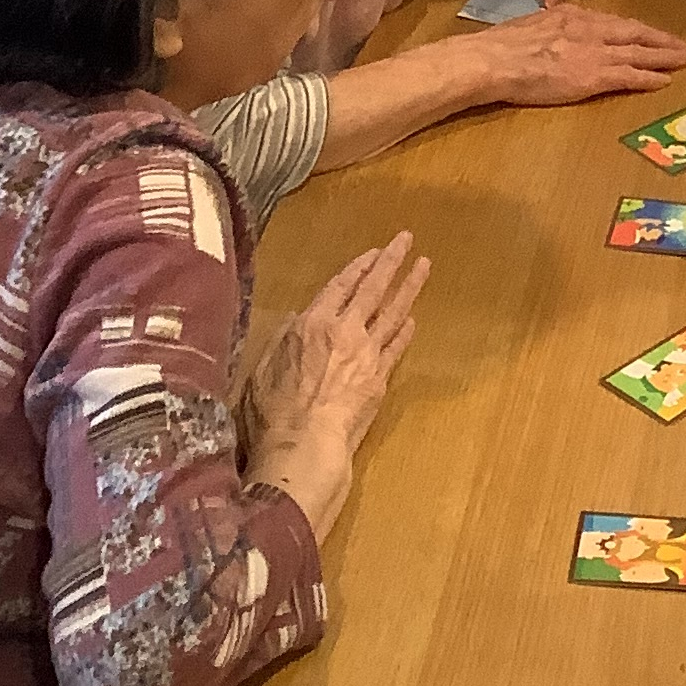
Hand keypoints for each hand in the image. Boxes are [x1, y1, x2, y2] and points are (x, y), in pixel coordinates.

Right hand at [244, 233, 429, 540]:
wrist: (305, 446)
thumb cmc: (273, 412)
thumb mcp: (262, 369)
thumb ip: (281, 340)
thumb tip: (296, 319)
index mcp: (313, 325)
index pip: (340, 286)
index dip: (358, 267)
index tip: (374, 251)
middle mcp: (344, 332)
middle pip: (372, 289)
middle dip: (390, 261)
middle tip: (407, 240)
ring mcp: (367, 354)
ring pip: (393, 312)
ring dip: (409, 287)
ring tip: (424, 266)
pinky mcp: (381, 378)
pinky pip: (396, 348)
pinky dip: (405, 331)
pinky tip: (413, 320)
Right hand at [470, 3, 685, 107]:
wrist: (494, 59)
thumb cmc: (502, 46)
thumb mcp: (533, 25)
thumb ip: (553, 29)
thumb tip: (557, 35)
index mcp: (573, 15)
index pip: (612, 22)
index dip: (634, 30)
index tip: (648, 33)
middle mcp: (590, 28)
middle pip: (633, 33)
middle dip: (659, 40)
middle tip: (681, 45)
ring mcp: (594, 52)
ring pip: (638, 53)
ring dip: (664, 56)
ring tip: (683, 59)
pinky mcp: (594, 75)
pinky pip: (629, 76)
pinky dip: (649, 78)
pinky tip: (664, 81)